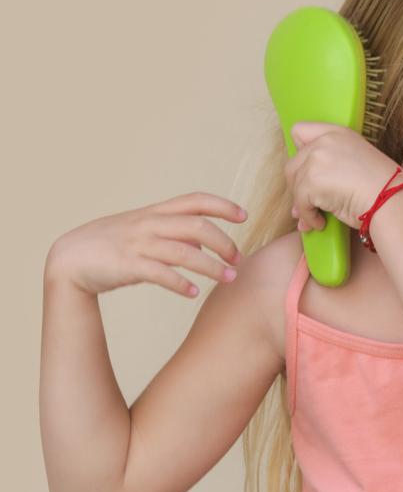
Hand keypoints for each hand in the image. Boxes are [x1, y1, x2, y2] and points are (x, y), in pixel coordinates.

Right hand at [46, 192, 245, 298]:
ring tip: (229, 279)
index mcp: (155, 212)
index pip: (196, 200)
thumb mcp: (143, 228)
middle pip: (199, 226)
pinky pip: (161, 274)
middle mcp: (149, 224)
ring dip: (212, 267)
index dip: (223, 205)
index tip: (244, 216)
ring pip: (185, 252)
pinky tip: (193, 292)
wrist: (69, 258)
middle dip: (225, 243)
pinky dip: (181, 283)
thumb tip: (206, 240)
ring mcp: (138, 244)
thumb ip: (173, 230)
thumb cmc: (112, 244)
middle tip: (238, 260)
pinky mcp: (127, 266)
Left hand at [285, 121, 400, 232]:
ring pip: (295, 185)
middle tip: (310, 203)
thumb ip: (331, 164)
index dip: (300, 152)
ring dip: (303, 204)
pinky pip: (300, 204)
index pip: (300, 131)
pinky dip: (309, 217)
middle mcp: (324, 141)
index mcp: (338, 132)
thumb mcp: (358, 160)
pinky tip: (322, 223)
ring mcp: (316, 160)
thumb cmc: (382, 187)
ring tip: (318, 216)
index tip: (309, 170)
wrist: (390, 200)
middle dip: (298, 186)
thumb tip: (300, 193)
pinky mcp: (311, 181)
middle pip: (293, 164)